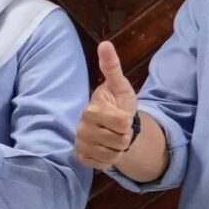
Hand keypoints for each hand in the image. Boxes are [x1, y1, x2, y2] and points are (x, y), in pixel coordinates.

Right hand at [73, 40, 139, 168]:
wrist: (113, 126)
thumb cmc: (118, 104)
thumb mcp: (120, 86)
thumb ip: (112, 67)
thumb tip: (105, 43)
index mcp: (91, 110)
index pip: (122, 122)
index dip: (127, 121)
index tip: (122, 116)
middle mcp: (81, 128)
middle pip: (120, 140)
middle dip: (124, 136)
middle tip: (118, 129)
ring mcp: (80, 143)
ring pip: (113, 154)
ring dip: (119, 148)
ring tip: (114, 138)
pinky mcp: (81, 157)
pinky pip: (104, 164)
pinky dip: (110, 159)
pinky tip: (106, 148)